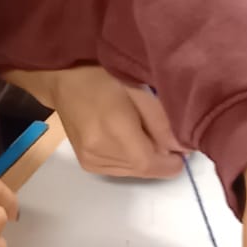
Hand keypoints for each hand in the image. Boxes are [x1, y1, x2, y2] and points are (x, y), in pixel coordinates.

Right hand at [40, 65, 185, 178]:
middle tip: (165, 136)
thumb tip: (183, 149)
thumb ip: (161, 121)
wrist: (62, 80)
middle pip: (142, 169)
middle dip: (160, 159)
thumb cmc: (102, 75)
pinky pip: (118, 170)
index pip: (149, 164)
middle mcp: (98, 152)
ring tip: (143, 134)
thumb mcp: (138, 89)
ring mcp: (89, 160)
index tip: (182, 151)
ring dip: (144, 159)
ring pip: (132, 172)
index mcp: (112, 130)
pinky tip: (127, 140)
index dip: (170, 162)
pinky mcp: (86, 163)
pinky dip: (130, 160)